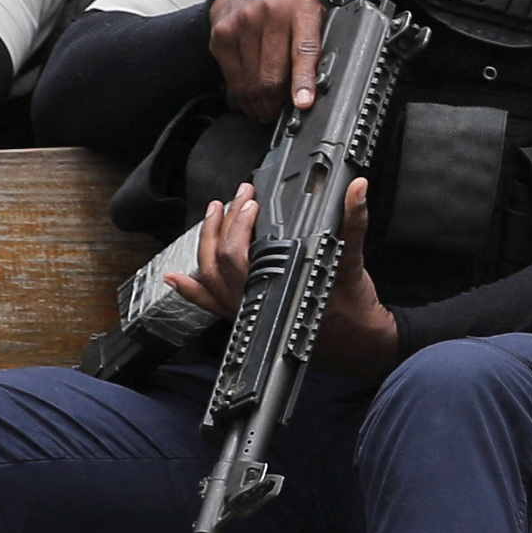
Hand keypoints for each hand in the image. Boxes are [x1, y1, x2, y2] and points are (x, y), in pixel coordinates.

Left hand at [162, 183, 397, 377]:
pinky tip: (175, 277)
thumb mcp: (353, 261)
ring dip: (205, 244)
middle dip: (223, 224)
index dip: (240, 221)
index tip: (251, 201)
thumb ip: (353, 223)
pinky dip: (190, 290)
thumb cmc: (353, 308)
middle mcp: (254, 303)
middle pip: (218, 262)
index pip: (240, 253)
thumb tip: (356, 189)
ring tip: (212, 216)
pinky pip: (210, 305)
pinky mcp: (245, 318)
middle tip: (236, 199)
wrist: (356, 342)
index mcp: (275, 288)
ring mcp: (245, 313)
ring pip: (209, 279)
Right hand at [209, 0, 326, 111]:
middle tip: (283, 110)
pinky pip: (234, 80)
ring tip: (268, 106)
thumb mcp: (310, 20)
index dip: (303, 80)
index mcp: (301, 9)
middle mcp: (270, 11)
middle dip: (279, 103)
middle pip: (274, 76)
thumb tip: (321, 86)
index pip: (303, 50)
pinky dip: (245, 97)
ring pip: (253, 83)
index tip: (303, 102)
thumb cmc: (284, 14)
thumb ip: (318, 47)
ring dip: (262, 103)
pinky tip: (252, 97)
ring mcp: (243, 22)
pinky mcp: (222, 36)